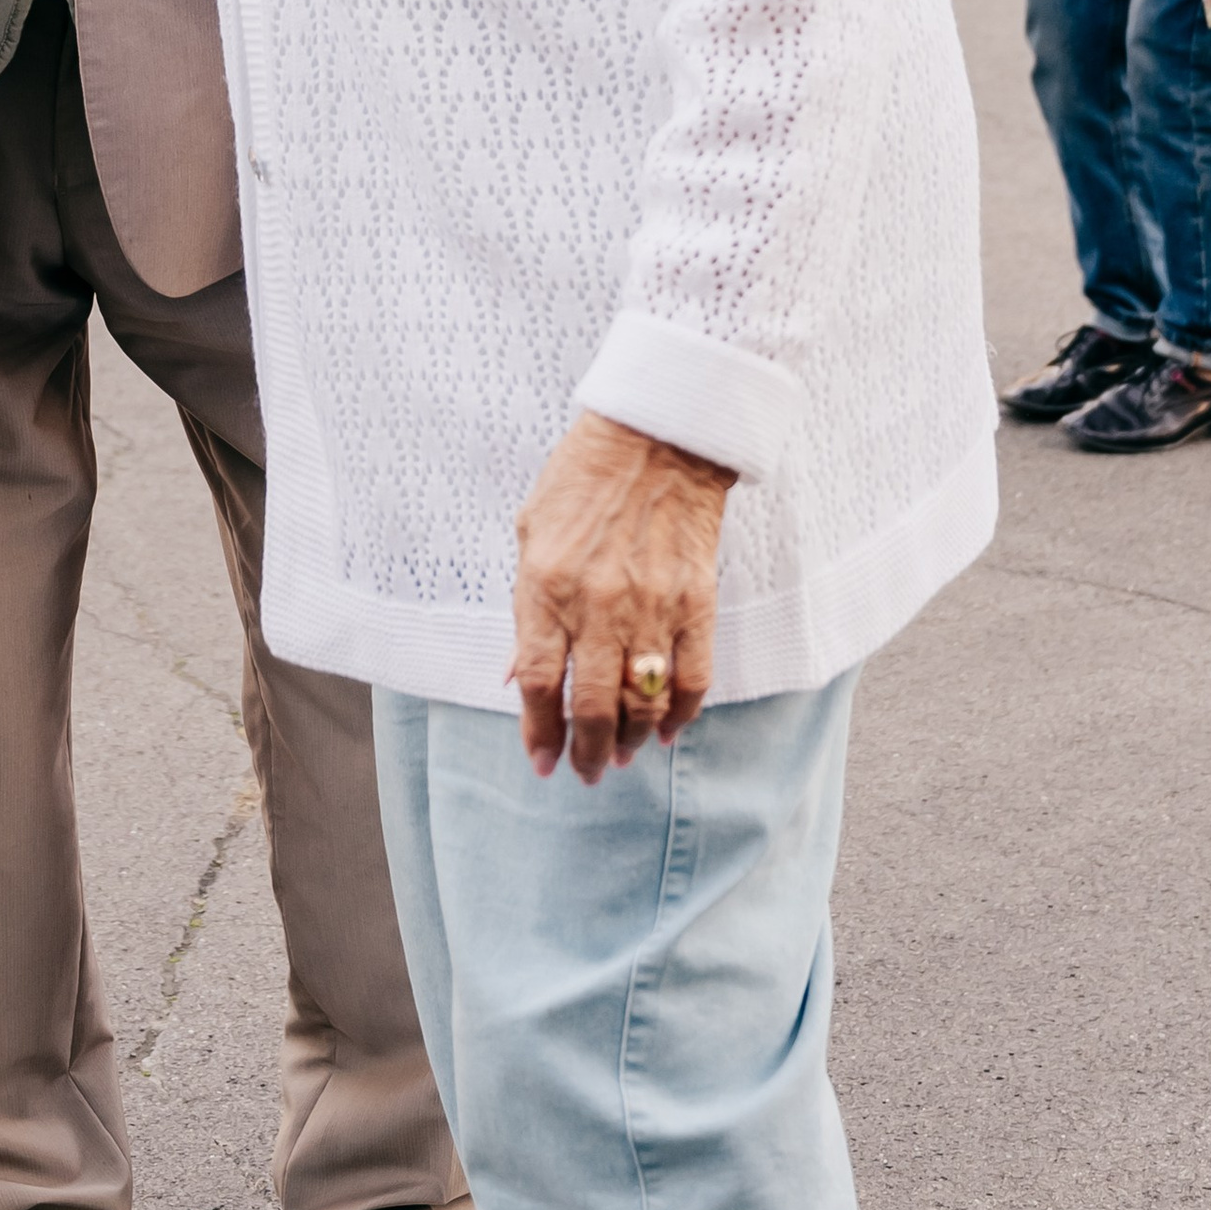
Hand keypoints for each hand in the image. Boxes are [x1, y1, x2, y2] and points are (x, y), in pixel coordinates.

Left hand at [509, 411, 732, 782]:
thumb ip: (525, 607)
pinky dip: (681, 714)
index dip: (537, 732)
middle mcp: (595, 605)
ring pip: (641, 701)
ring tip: (620, 756)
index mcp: (545, 587)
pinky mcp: (695, 601)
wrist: (655, 436)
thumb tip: (515, 673)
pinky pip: (692, 677)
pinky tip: (668, 731)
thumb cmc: (583, 478)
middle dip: (584, 751)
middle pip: (589, 704)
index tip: (542, 761)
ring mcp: (649, 606)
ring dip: (629, 740)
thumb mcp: (530, 533)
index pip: (535, 681)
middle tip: (585, 773)